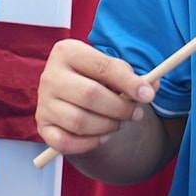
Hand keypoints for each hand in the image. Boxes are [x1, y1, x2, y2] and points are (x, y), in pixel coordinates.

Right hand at [35, 39, 152, 157]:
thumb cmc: (98, 81)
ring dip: (107, 126)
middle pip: (89, 95)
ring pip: (79, 122)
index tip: (148, 95)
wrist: (75, 99)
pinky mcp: (42, 126)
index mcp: (67, 52)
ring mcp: (43, 102)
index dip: (128, 82)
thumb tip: (153, 86)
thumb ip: (134, 78)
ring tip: (117, 123)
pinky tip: (101, 136)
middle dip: (120, 108)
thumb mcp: (114, 71)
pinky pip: (66, 142)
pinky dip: (89, 143)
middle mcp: (50, 75)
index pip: (101, 67)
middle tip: (136, 114)